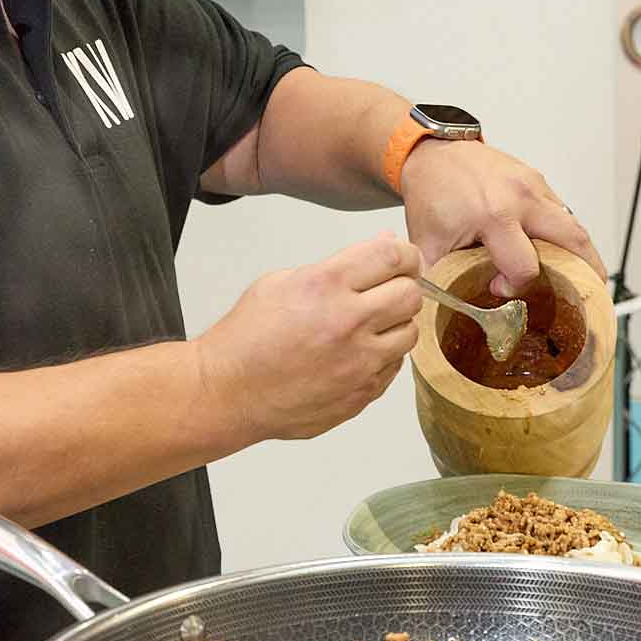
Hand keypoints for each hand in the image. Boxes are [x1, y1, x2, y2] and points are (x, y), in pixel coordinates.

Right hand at [196, 234, 423, 440]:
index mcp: (326, 285)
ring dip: (396, 325)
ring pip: (410, 333)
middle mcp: (348, 322)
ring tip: (369, 325)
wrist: (228, 392)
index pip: (394, 256)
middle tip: (388, 291)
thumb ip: (338, 264)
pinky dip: (383, 357)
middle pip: (411, 294)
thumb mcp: (282, 282)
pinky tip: (356, 354)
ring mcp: (358, 362)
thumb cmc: (247, 338)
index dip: (405, 254)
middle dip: (403, 287)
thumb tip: (382, 247)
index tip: (404, 259)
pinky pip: (394, 367)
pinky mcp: (362, 393)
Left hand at [399, 140, 606, 297]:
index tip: (499, 287)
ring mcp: (533, 185)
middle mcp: (520, 197)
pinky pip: (562, 211)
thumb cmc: (432, 192)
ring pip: (574, 225)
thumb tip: (444, 310)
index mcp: (493, 215)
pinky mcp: (537, 180)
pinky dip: (565, 234)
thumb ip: (440, 279)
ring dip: (581, 253)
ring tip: (584, 277)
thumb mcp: (428, 243)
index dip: (515, 286)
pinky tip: (561, 250)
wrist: (433, 152)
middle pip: (573, 241)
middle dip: (585, 272)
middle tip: (586, 293)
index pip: (525, 267)